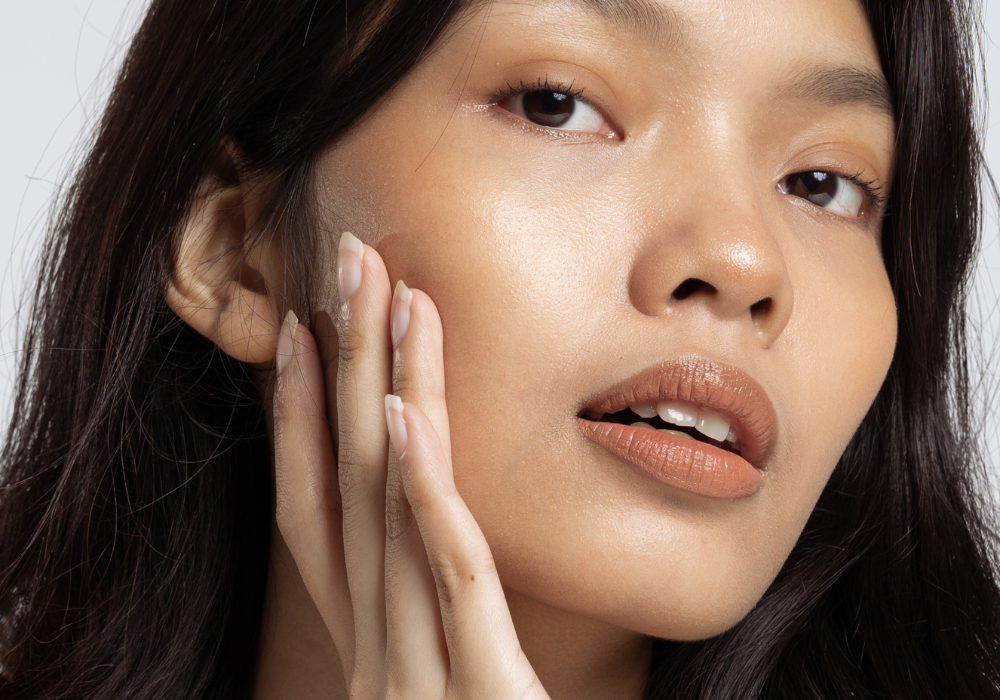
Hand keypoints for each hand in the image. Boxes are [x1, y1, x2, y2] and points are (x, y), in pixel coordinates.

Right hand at [272, 232, 549, 698]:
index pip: (325, 513)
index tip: (302, 338)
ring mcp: (413, 663)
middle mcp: (380, 642)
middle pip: (348, 479)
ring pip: (388, 503)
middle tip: (342, 263)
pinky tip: (400, 418)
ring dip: (381, 391)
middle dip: (342, 365)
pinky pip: (442, 572)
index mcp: (380, 643)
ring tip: (379, 293)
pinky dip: (418, 490)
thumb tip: (447, 555)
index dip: (303, 420)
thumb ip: (446, 633)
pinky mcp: (472, 687)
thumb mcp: (455, 691)